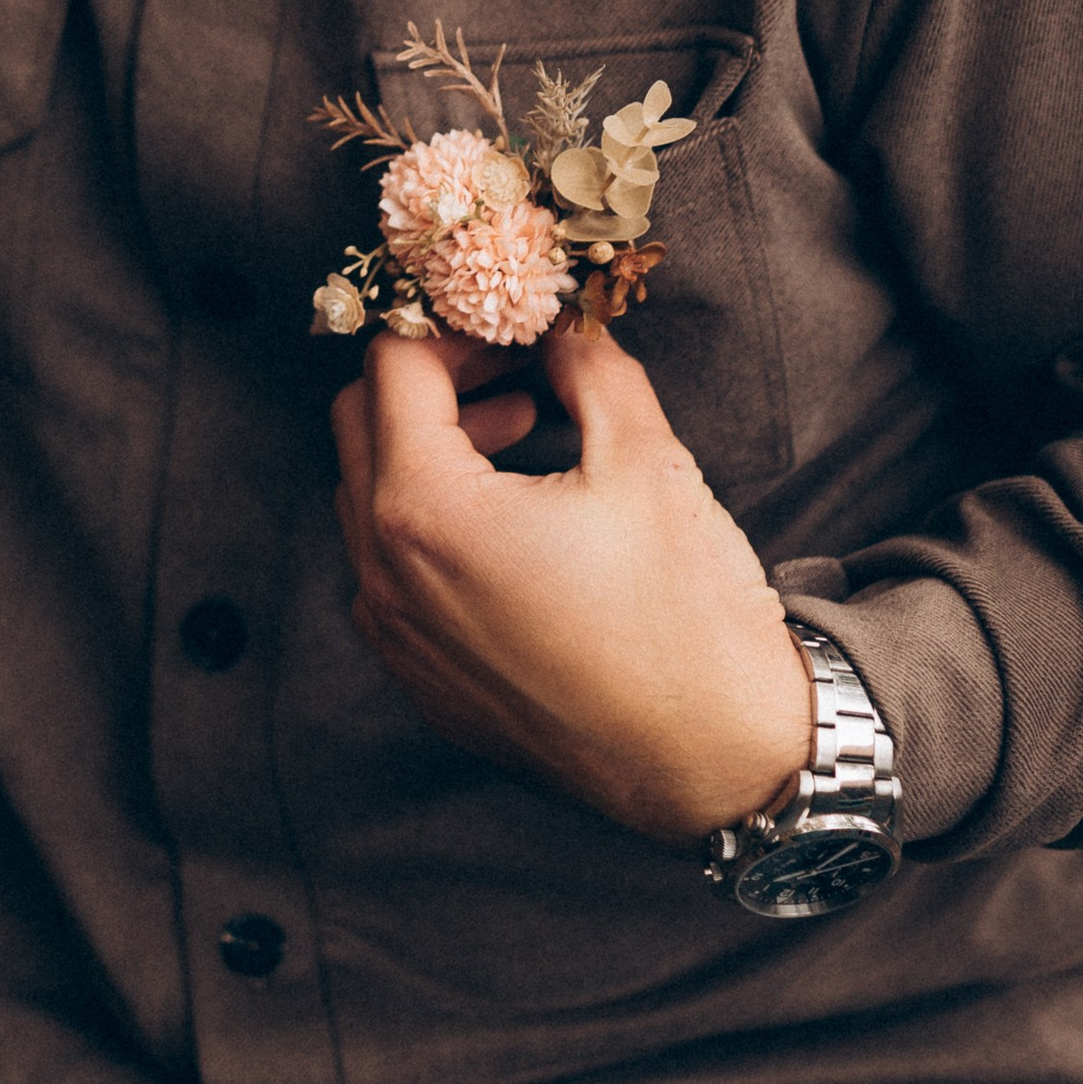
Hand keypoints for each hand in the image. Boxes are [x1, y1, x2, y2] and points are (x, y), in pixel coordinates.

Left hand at [329, 321, 810, 841]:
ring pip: (369, 503)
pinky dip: (432, 527)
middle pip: (361, 427)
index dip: (451, 327)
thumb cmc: (687, 616)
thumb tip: (559, 320)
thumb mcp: (645, 456)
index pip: (392, 368)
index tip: (509, 325)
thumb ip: (588, 363)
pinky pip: (391, 575)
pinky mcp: (422, 682)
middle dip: (430, 382)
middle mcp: (386, 578)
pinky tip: (514, 526)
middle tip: (513, 372)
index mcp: (426, 512)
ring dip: (430, 452)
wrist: (721, 764)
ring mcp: (397, 639)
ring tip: (525, 438)